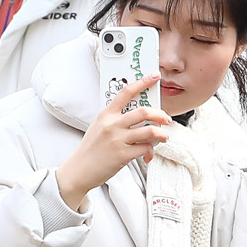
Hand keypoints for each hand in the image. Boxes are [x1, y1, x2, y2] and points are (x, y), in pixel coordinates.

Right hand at [55, 73, 166, 208]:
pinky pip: (145, 149)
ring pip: (149, 131)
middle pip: (144, 111)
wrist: (79, 170)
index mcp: (106, 114)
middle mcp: (113, 124)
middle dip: (160, 114)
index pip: (126, 92)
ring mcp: (118, 140)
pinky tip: (148, 155)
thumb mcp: (98, 127)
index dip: (143, 82)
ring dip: (162, 134)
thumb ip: (114, 119)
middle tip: (166, 119)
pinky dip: (151, 152)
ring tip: (164, 137)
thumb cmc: (90, 149)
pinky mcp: (123, 155)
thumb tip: (136, 117)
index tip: (154, 77)